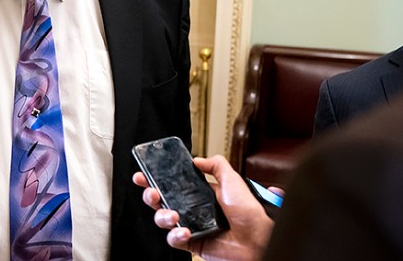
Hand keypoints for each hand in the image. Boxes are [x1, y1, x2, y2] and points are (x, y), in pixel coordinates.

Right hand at [132, 155, 273, 260]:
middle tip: (152, 192)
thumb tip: (197, 159)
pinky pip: (174, 240)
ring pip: (163, 220)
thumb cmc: (250, 213)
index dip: (155, 179)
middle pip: (161, 201)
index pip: (172, 183)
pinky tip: (184, 231)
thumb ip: (216, 165)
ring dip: (162, 215)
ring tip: (173, 215)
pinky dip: (175, 235)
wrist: (258, 241)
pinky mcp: (193, 244)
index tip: (143, 175)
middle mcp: (193, 209)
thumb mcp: (234, 180)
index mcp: (200, 193)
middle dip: (150, 195)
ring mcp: (191, 226)